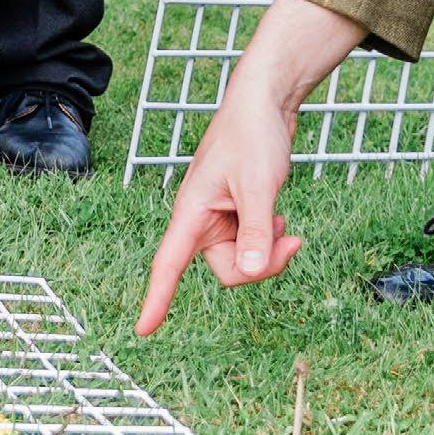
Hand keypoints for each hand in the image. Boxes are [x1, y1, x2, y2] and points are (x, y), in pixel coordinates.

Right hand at [136, 0, 363, 333]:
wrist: (265, 103)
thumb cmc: (254, 135)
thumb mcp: (258, 184)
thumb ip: (254, 229)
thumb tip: (252, 271)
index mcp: (192, 212)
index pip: (168, 265)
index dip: (157, 299)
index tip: (144, 331)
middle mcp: (201, 220)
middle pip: (228, 271)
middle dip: (261, 264)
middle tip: (289, 239)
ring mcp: (219, 220)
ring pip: (244, 262)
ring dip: (268, 250)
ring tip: (280, 220)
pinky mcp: (235, 215)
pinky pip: (251, 247)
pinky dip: (269, 240)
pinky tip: (277, 219)